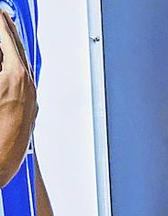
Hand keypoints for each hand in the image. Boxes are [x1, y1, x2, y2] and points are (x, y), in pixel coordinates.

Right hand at [0, 12, 37, 185]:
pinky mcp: (29, 113)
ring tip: (3, 35)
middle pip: (18, 50)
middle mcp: (29, 88)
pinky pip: (24, 82)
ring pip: (22, 66)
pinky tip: (7, 67)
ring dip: (12, 49)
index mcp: (15, 78)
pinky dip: (14, 68)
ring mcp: (31, 101)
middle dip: (6, 31)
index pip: (6, 39)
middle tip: (0, 17)